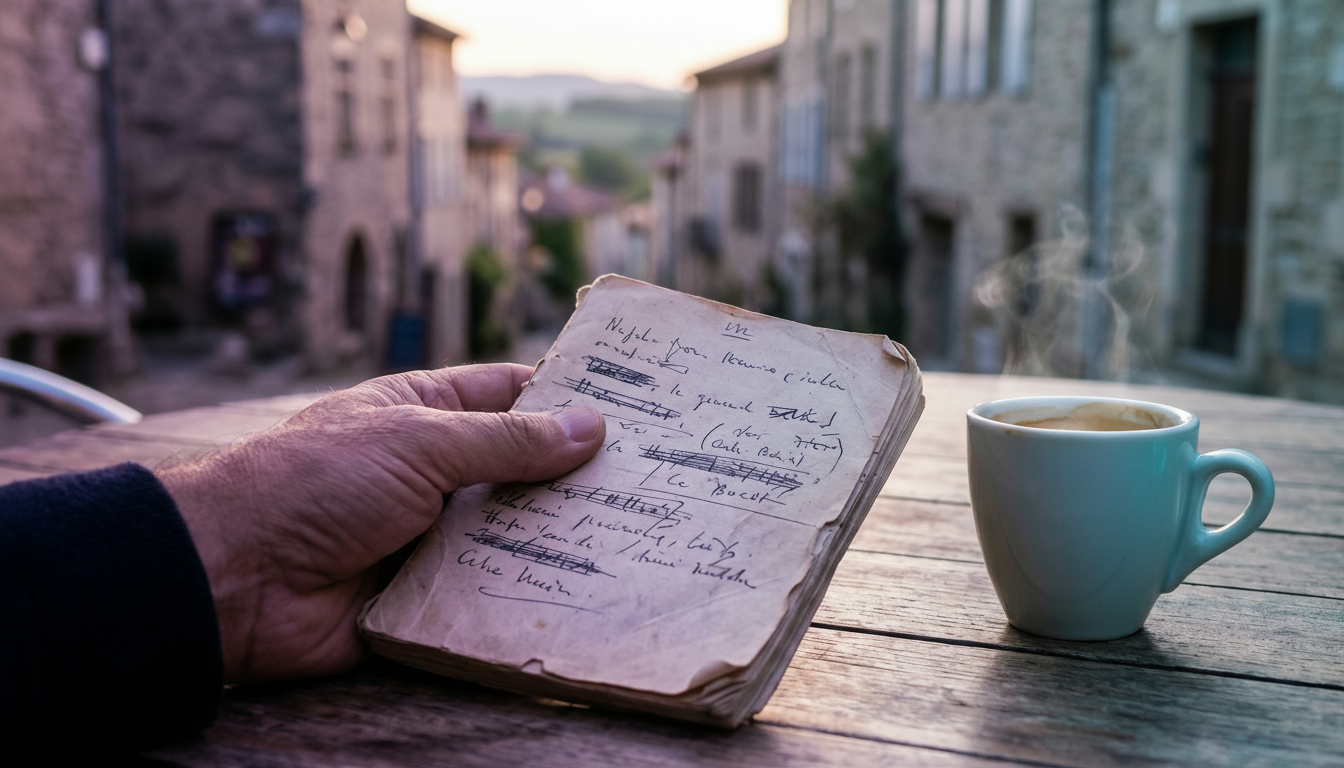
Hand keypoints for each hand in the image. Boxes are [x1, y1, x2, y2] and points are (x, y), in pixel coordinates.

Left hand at [157, 364, 604, 682]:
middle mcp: (431, 473)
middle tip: (650, 480)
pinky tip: (585, 592)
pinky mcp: (426, 596)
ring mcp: (429, 535)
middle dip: (573, 477)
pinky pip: (487, 593)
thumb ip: (506, 440)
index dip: (564, 398)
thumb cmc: (315, 483)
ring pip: (510, 534)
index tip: (632, 406)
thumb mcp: (419, 442)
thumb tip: (591, 426)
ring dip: (556, 539)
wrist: (237, 578)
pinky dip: (524, 593)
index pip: (507, 396)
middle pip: (518, 471)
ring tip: (635, 536)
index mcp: (422, 415)